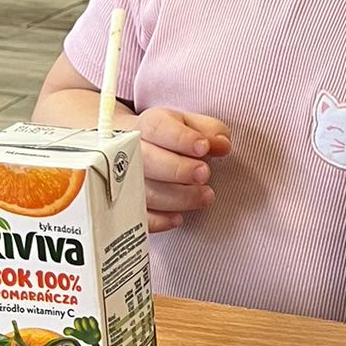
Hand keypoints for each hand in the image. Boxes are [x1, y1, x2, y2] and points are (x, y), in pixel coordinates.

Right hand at [134, 106, 230, 233]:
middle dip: (178, 169)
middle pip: (146, 160)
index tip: (203, 147)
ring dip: (176, 198)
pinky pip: (135, 216)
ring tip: (205, 196)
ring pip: (143, 191)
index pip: (156, 127)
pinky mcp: (124, 205)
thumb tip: (222, 145)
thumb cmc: (166, 137)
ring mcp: (122, 180)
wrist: (129, 148)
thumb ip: (209, 130)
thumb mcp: (189, 125)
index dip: (181, 138)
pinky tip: (178, 218)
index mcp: (146, 126)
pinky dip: (157, 221)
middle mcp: (128, 152)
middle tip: (204, 174)